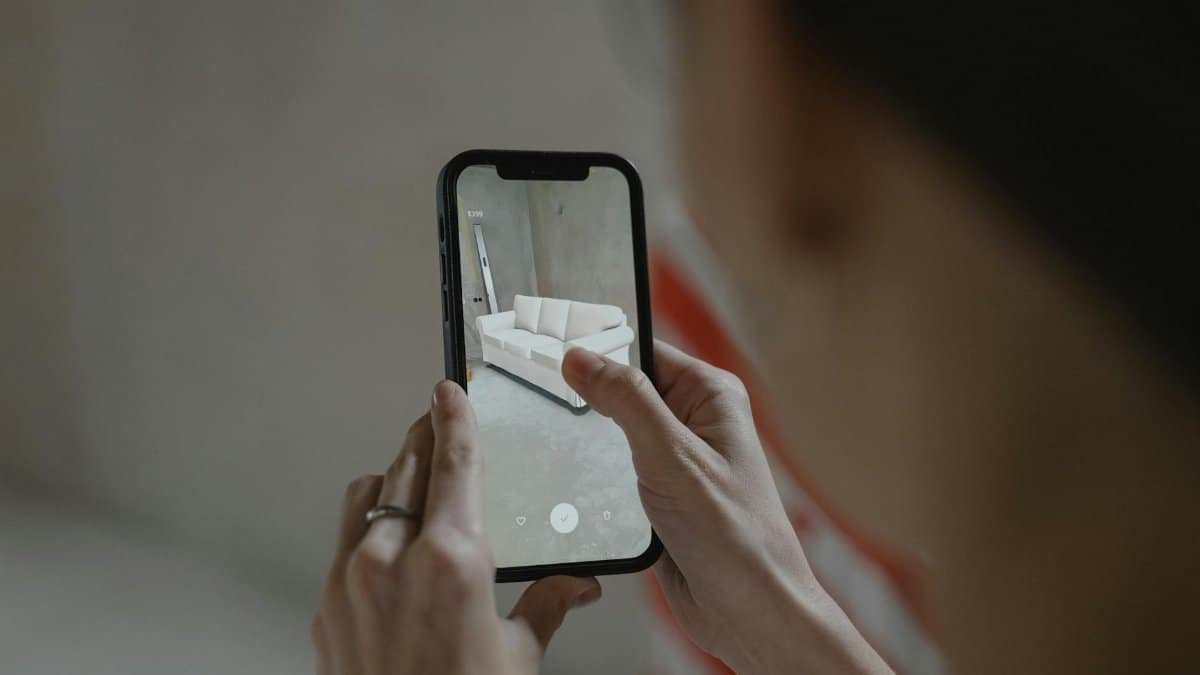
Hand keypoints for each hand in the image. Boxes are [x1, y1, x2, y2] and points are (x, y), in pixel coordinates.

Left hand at [312, 380, 600, 674]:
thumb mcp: (519, 657)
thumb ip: (546, 605)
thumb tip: (575, 586)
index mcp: (452, 561)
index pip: (453, 461)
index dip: (453, 416)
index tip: (449, 391)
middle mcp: (392, 559)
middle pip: (406, 465)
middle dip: (425, 439)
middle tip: (439, 427)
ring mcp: (351, 581)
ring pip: (368, 494)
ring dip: (393, 478)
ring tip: (416, 483)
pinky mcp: (327, 605)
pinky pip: (346, 539)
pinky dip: (371, 524)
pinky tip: (392, 544)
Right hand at [562, 342, 890, 673]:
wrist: (749, 611)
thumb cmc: (736, 537)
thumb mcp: (671, 456)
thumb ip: (626, 401)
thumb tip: (582, 359)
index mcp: (710, 396)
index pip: (644, 351)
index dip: (600, 353)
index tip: (556, 357)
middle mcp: (696, 423)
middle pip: (625, 393)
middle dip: (591, 405)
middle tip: (555, 409)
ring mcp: (678, 462)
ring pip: (614, 437)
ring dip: (593, 449)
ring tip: (569, 453)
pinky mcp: (662, 497)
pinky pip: (616, 475)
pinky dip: (597, 483)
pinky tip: (585, 491)